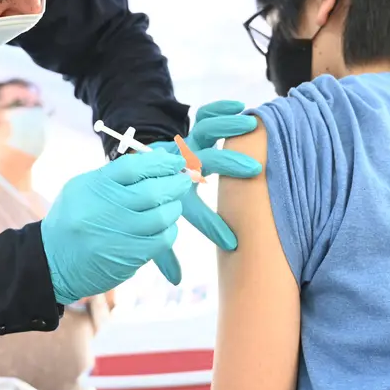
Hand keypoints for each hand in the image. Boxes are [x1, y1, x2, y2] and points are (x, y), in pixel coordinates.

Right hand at [42, 151, 192, 304]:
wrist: (53, 261)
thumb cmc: (73, 219)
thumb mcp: (84, 188)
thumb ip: (115, 176)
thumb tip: (157, 161)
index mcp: (94, 186)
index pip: (134, 167)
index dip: (160, 162)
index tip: (175, 161)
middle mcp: (106, 208)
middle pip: (153, 190)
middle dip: (175, 183)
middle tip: (183, 180)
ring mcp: (119, 234)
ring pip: (162, 215)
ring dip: (174, 207)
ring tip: (173, 203)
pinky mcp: (129, 256)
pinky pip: (162, 239)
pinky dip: (170, 230)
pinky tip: (165, 226)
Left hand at [150, 100, 262, 284]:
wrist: (134, 173)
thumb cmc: (154, 204)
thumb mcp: (156, 226)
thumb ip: (163, 252)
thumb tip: (175, 282)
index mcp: (175, 192)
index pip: (195, 211)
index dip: (213, 228)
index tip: (232, 242)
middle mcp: (182, 166)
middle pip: (207, 161)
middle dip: (231, 166)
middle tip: (255, 172)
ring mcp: (188, 147)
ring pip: (207, 131)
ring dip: (228, 127)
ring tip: (252, 125)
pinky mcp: (193, 133)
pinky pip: (206, 117)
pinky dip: (220, 110)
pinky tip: (238, 106)